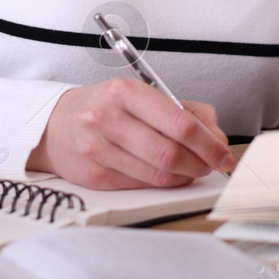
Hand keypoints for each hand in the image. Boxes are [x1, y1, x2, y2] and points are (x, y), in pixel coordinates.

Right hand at [29, 78, 235, 189]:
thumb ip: (183, 109)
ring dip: (185, 176)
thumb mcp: (141, 94)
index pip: (179, 123)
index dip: (208, 143)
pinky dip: (163, 183)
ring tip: (193, 169)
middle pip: (170, 153)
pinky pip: (140, 185)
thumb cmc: (105, 107)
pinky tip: (169, 175)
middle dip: (201, 163)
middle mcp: (108, 119)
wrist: (55, 124)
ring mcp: (98, 149)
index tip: (223, 152)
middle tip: (212, 164)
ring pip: (157, 174)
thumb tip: (216, 134)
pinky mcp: (94, 176)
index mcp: (125, 92)